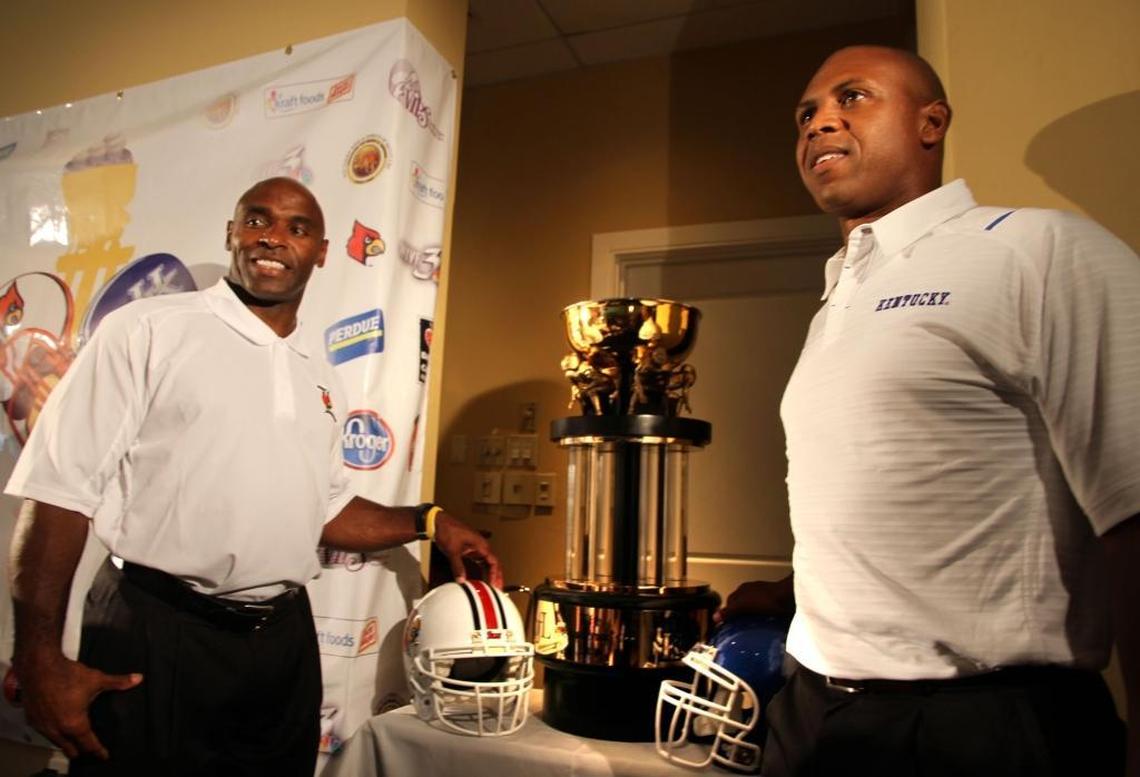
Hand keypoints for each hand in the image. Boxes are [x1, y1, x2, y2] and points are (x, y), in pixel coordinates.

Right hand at [16, 653, 142, 759]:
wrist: (39, 667)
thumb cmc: (67, 674)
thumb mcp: (96, 679)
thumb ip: (118, 682)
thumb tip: (138, 678)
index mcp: (74, 724)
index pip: (88, 744)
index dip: (98, 751)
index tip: (104, 756)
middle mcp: (57, 729)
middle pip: (70, 749)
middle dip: (81, 750)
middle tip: (90, 750)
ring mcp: (42, 726)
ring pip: (56, 742)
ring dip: (66, 743)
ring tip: (74, 741)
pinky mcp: (32, 720)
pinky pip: (44, 733)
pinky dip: (53, 733)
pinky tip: (57, 728)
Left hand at [433, 512, 502, 587]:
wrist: (439, 523)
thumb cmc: (448, 531)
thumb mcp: (453, 551)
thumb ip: (458, 567)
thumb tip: (462, 579)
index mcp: (481, 545)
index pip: (494, 562)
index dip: (495, 575)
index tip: (494, 585)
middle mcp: (481, 545)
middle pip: (493, 563)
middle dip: (496, 575)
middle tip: (498, 588)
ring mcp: (475, 546)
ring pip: (487, 562)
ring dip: (490, 573)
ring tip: (491, 584)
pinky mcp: (469, 548)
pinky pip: (479, 560)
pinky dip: (482, 569)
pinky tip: (481, 576)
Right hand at [714, 576, 794, 623]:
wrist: (790, 599)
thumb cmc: (766, 600)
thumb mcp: (744, 606)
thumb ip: (729, 611)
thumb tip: (714, 617)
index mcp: (743, 589)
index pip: (730, 600)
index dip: (727, 612)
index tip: (725, 624)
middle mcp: (753, 590)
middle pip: (741, 604)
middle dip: (738, 615)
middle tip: (737, 629)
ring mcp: (765, 596)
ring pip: (753, 608)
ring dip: (750, 617)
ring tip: (749, 629)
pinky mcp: (775, 603)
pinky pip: (764, 612)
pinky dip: (761, 618)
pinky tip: (762, 626)